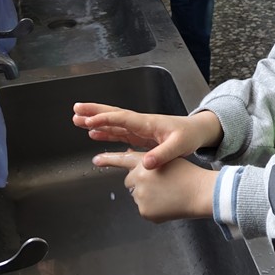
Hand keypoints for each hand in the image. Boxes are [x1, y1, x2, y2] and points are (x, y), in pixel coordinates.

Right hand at [74, 104, 222, 168]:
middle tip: (76, 110)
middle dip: (94, 112)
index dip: (106, 120)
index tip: (90, 121)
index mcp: (148, 123)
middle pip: (113, 115)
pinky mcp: (140, 135)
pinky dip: (105, 132)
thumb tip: (145, 164)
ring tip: (77, 120)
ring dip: (96, 121)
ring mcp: (139, 129)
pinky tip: (94, 135)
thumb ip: (162, 155)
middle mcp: (141, 123)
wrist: (198, 132)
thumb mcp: (179, 146)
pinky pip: (118, 133)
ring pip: (113, 123)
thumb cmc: (190, 136)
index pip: (123, 118)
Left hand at [92, 152, 217, 222]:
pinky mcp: (144, 211)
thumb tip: (136, 162)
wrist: (200, 192)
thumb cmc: (188, 175)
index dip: (108, 159)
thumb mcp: (168, 159)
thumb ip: (150, 160)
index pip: (122, 160)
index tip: (96, 160)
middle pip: (130, 181)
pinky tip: (168, 204)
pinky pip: (145, 210)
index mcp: (144, 163)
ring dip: (148, 196)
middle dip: (140, 182)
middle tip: (160, 184)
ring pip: (139, 196)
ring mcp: (140, 196)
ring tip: (168, 194)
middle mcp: (138, 179)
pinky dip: (154, 208)